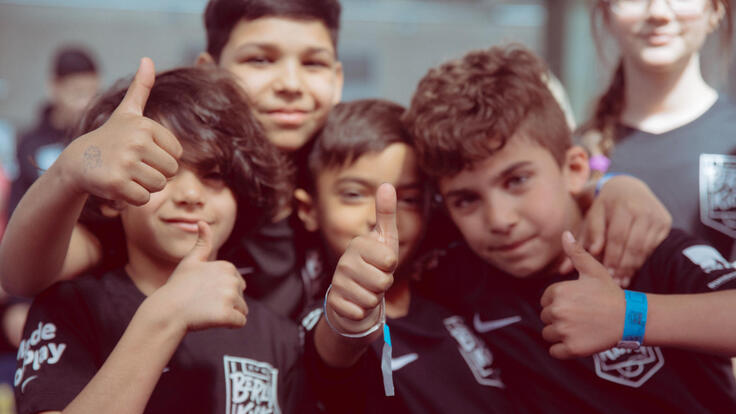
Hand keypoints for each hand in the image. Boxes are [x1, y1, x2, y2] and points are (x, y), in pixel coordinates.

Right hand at [57, 57, 182, 205]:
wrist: (78, 162)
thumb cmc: (110, 137)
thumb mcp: (127, 112)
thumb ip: (141, 88)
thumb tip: (147, 59)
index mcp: (145, 126)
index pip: (177, 154)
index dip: (162, 158)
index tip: (141, 152)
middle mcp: (136, 142)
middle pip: (171, 172)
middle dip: (156, 173)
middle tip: (134, 166)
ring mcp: (126, 164)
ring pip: (159, 186)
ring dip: (145, 186)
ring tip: (127, 174)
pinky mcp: (117, 185)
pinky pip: (144, 199)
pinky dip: (134, 197)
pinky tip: (119, 186)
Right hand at [151, 221, 246, 331]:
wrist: (166, 311)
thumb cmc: (178, 287)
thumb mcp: (190, 261)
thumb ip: (202, 243)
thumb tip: (202, 222)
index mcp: (227, 266)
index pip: (239, 284)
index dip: (223, 291)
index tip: (205, 292)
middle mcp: (231, 279)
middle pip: (241, 297)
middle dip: (227, 303)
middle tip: (205, 303)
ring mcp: (229, 297)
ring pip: (242, 310)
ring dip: (228, 314)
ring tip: (207, 311)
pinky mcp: (226, 314)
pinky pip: (240, 322)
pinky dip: (229, 324)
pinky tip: (213, 320)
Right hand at [325, 183, 398, 334]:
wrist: (354, 292)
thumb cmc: (374, 263)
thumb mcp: (385, 238)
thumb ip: (386, 213)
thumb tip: (386, 184)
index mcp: (358, 244)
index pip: (390, 260)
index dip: (391, 265)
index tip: (383, 262)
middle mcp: (345, 261)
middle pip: (382, 281)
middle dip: (384, 284)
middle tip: (375, 278)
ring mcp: (338, 281)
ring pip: (372, 299)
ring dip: (374, 298)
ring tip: (366, 289)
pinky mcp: (334, 302)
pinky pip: (358, 312)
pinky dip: (362, 311)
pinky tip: (356, 302)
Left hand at [541, 232, 625, 358]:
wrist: (630, 317)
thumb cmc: (610, 293)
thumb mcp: (593, 270)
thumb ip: (576, 253)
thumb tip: (565, 234)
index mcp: (558, 292)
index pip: (545, 300)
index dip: (559, 302)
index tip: (576, 303)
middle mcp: (557, 311)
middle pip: (545, 317)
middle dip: (559, 317)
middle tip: (580, 316)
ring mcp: (564, 331)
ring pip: (547, 334)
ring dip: (559, 333)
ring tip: (579, 328)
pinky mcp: (571, 348)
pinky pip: (554, 351)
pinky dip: (562, 349)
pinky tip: (576, 341)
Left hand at [560, 175, 670, 286]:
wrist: (629, 187)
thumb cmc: (605, 207)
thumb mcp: (591, 218)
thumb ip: (581, 242)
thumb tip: (563, 268)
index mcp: (620, 205)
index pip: (616, 237)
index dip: (610, 257)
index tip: (604, 272)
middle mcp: (641, 209)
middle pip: (632, 244)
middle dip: (621, 265)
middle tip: (613, 281)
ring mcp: (655, 215)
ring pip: (644, 248)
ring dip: (632, 267)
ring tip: (622, 280)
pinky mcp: (665, 222)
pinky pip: (653, 247)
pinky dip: (642, 261)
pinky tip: (633, 271)